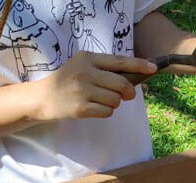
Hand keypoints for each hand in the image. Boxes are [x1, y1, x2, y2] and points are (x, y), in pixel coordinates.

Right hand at [32, 51, 156, 119]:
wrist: (41, 98)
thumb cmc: (68, 81)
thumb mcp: (83, 66)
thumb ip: (105, 69)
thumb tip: (135, 77)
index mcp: (88, 58)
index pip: (120, 61)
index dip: (140, 65)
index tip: (154, 68)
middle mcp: (86, 72)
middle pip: (122, 84)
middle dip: (129, 92)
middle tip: (127, 95)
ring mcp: (83, 90)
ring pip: (116, 100)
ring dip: (114, 103)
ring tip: (101, 100)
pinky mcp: (81, 108)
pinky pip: (108, 112)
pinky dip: (106, 112)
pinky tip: (94, 108)